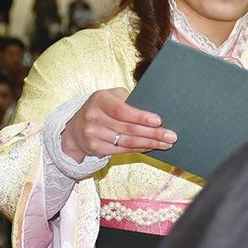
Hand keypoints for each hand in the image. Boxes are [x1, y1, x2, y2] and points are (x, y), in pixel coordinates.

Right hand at [61, 88, 176, 162]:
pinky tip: (151, 147)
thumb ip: (129, 101)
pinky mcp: (94, 148)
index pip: (122, 110)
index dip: (140, 117)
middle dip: (153, 133)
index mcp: (100, 99)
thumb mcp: (112, 97)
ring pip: (127, 142)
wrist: (76, 127)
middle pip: (128, 128)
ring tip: (166, 143)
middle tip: (171, 136)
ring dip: (149, 143)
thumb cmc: (102, 108)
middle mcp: (93, 116)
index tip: (158, 121)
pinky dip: (139, 148)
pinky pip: (122, 150)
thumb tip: (155, 111)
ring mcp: (92, 134)